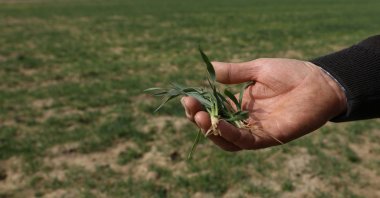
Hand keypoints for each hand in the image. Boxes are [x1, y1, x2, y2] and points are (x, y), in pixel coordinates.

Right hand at [181, 58, 346, 150]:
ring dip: (210, 129)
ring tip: (196, 116)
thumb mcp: (257, 69)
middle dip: (198, 118)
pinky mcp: (268, 137)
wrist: (320, 82)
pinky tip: (217, 123)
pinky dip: (229, 134)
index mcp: (240, 106)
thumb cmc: (291, 73)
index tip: (187, 97)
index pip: (213, 110)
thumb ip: (233, 73)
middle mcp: (245, 121)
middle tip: (188, 106)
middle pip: (215, 126)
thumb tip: (209, 69)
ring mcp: (255, 131)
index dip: (198, 106)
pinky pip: (245, 141)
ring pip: (226, 138)